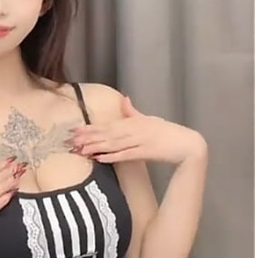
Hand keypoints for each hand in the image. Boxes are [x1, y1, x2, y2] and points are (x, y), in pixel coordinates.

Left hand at [69, 96, 206, 164]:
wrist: (187, 144)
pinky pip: (125, 155)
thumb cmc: (167, 131)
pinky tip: (99, 159)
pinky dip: (112, 157)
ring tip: (80, 150)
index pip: (107, 125)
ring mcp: (139, 141)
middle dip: (88, 137)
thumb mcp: (148, 118)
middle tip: (71, 141)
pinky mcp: (145, 153)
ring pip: (113, 144)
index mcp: (133, 122)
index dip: (90, 128)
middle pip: (106, 134)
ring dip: (96, 147)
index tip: (75, 130)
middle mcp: (134, 130)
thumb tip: (124, 98)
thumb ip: (133, 111)